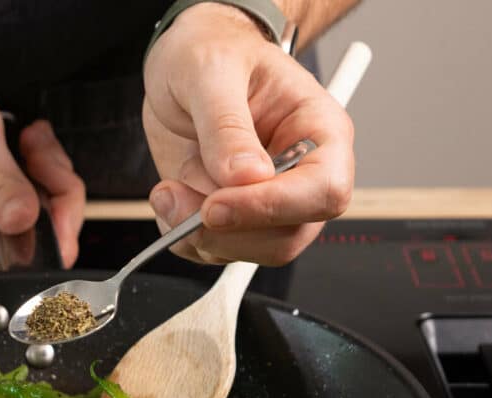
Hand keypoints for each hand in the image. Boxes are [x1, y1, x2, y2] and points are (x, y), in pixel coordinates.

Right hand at [0, 58, 83, 270]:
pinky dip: (30, 174)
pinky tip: (17, 147)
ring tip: (23, 140)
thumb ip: (0, 183)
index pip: (30, 260)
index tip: (53, 180)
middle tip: (35, 147)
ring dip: (43, 175)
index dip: (59, 225)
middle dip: (53, 189)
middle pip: (40, 238)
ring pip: (35, 217)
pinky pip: (19, 204)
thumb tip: (26, 221)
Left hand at [142, 3, 354, 265]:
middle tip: (178, 198)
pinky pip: (212, 250)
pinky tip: (169, 197)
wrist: (185, 63)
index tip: (217, 205)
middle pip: (287, 236)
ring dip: (196, 234)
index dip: (273, 207)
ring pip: (248, 251)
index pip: (323, 190)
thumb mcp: (212, 71)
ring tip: (168, 188)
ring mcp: (266, 202)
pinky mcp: (232, 217)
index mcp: (319, 132)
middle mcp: (300, 175)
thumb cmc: (213, 52)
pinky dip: (181, 235)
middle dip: (227, 231)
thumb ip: (227, 125)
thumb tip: (248, 176)